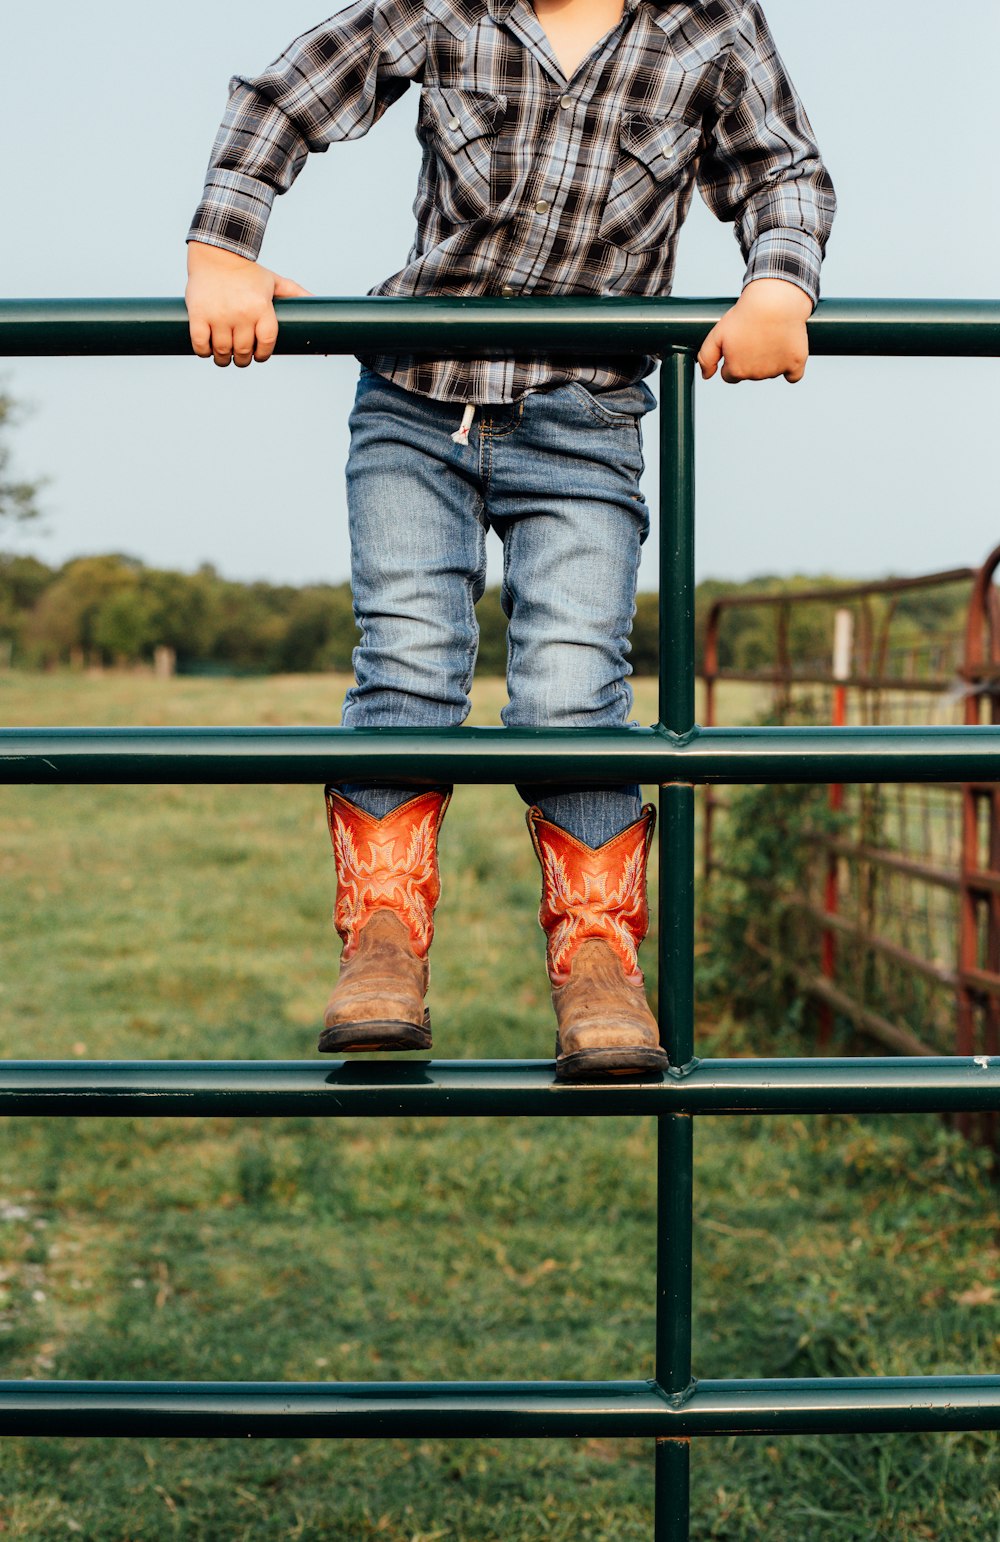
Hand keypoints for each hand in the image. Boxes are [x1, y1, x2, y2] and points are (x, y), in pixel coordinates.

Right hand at [185, 242, 312, 366]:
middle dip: (243, 359)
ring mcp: (219, 315)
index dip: (263, 354)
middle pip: (243, 351)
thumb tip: (318, 302)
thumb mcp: (274, 280)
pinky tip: (207, 350)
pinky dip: (203, 352)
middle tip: (241, 357)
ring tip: (224, 356)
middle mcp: (241, 313)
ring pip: (222, 351)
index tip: (259, 355)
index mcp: (262, 307)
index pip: (266, 343)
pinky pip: (200, 343)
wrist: (216, 252)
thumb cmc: (248, 271)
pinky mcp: (198, 314)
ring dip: (223, 359)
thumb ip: (295, 293)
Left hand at [697, 278, 812, 384]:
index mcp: (736, 370)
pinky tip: (787, 352)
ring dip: (770, 360)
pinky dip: (791, 367)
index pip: (730, 375)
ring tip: (770, 335)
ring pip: (771, 372)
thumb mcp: (716, 334)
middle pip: (750, 374)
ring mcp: (777, 370)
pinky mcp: (796, 363)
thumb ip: (706, 358)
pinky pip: (794, 375)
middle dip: (750, 358)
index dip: (732, 358)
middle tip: (755, 335)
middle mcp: (756, 375)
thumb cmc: (744, 315)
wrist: (774, 300)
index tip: (739, 342)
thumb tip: (706, 376)